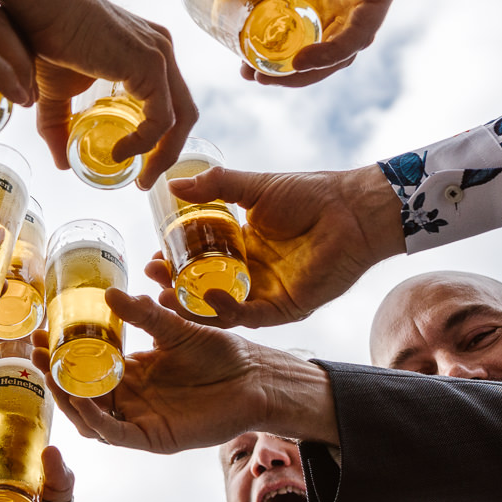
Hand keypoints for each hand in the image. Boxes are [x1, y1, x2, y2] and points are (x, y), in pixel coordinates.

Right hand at [1, 0, 196, 187]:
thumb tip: (62, 163)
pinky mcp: (149, 63)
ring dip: (163, 153)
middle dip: (169, 151)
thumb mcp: (57, 91)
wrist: (40, 7)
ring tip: (138, 175)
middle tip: (145, 179)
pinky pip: (161, 116)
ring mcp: (159, 54)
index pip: (171, 100)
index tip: (139, 165)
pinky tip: (120, 151)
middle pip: (184, 111)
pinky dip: (145, 141)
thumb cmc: (46, 38)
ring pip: (181, 117)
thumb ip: (61, 125)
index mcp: (148, 51)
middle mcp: (161, 50)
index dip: (161, 138)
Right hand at [44, 292, 337, 452]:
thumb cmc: (221, 352)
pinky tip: (82, 400)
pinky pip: (117, 434)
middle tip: (35, 353)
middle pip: (81, 396)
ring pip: (92, 419)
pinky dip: (96, 420)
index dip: (61, 356)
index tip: (38, 336)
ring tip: (52, 375)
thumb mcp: (176, 327)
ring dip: (69, 400)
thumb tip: (111, 292)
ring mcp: (141, 420)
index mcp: (133, 373)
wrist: (255, 377)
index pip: (86, 369)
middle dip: (55, 377)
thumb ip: (144, 315)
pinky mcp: (155, 438)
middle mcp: (132, 399)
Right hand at [153, 164, 404, 327]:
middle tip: (152, 278)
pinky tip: (209, 298)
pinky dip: (228, 310)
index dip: (175, 263)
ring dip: (193, 305)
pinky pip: (251, 316)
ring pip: (222, 307)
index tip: (151, 258)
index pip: (201, 261)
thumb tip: (172, 185)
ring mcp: (268, 292)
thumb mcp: (253, 188)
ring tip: (166, 296)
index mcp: (244, 246)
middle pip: (205, 287)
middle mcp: (253, 273)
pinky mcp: (286, 307)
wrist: (350, 209)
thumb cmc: (309, 194)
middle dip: (176, 286)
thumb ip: (215, 186)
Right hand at [193, 0, 419, 85]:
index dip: (268, 51)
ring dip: (305, 71)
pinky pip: (359, 34)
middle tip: (251, 75)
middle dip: (284, 71)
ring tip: (269, 76)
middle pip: (316, 47)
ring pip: (339, 50)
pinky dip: (331, 53)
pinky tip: (299, 62)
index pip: (294, 28)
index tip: (240, 63)